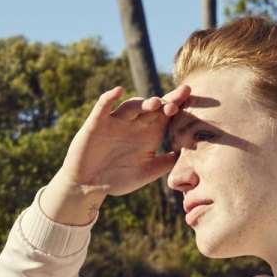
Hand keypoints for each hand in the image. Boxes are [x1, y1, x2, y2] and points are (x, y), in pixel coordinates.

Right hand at [41, 85, 190, 223]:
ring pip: (131, 105)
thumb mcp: (146, 173)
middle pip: (151, 106)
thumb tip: (188, 153)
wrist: (88, 186)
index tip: (189, 96)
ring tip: (154, 104)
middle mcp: (134, 124)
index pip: (165, 114)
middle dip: (164, 102)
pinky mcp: (97, 123)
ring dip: (143, 102)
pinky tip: (119, 91)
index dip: (176, 103)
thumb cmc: (117, 180)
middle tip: (176, 100)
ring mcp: (115, 122)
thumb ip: (165, 163)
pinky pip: (103, 106)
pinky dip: (109, 97)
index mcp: (149, 133)